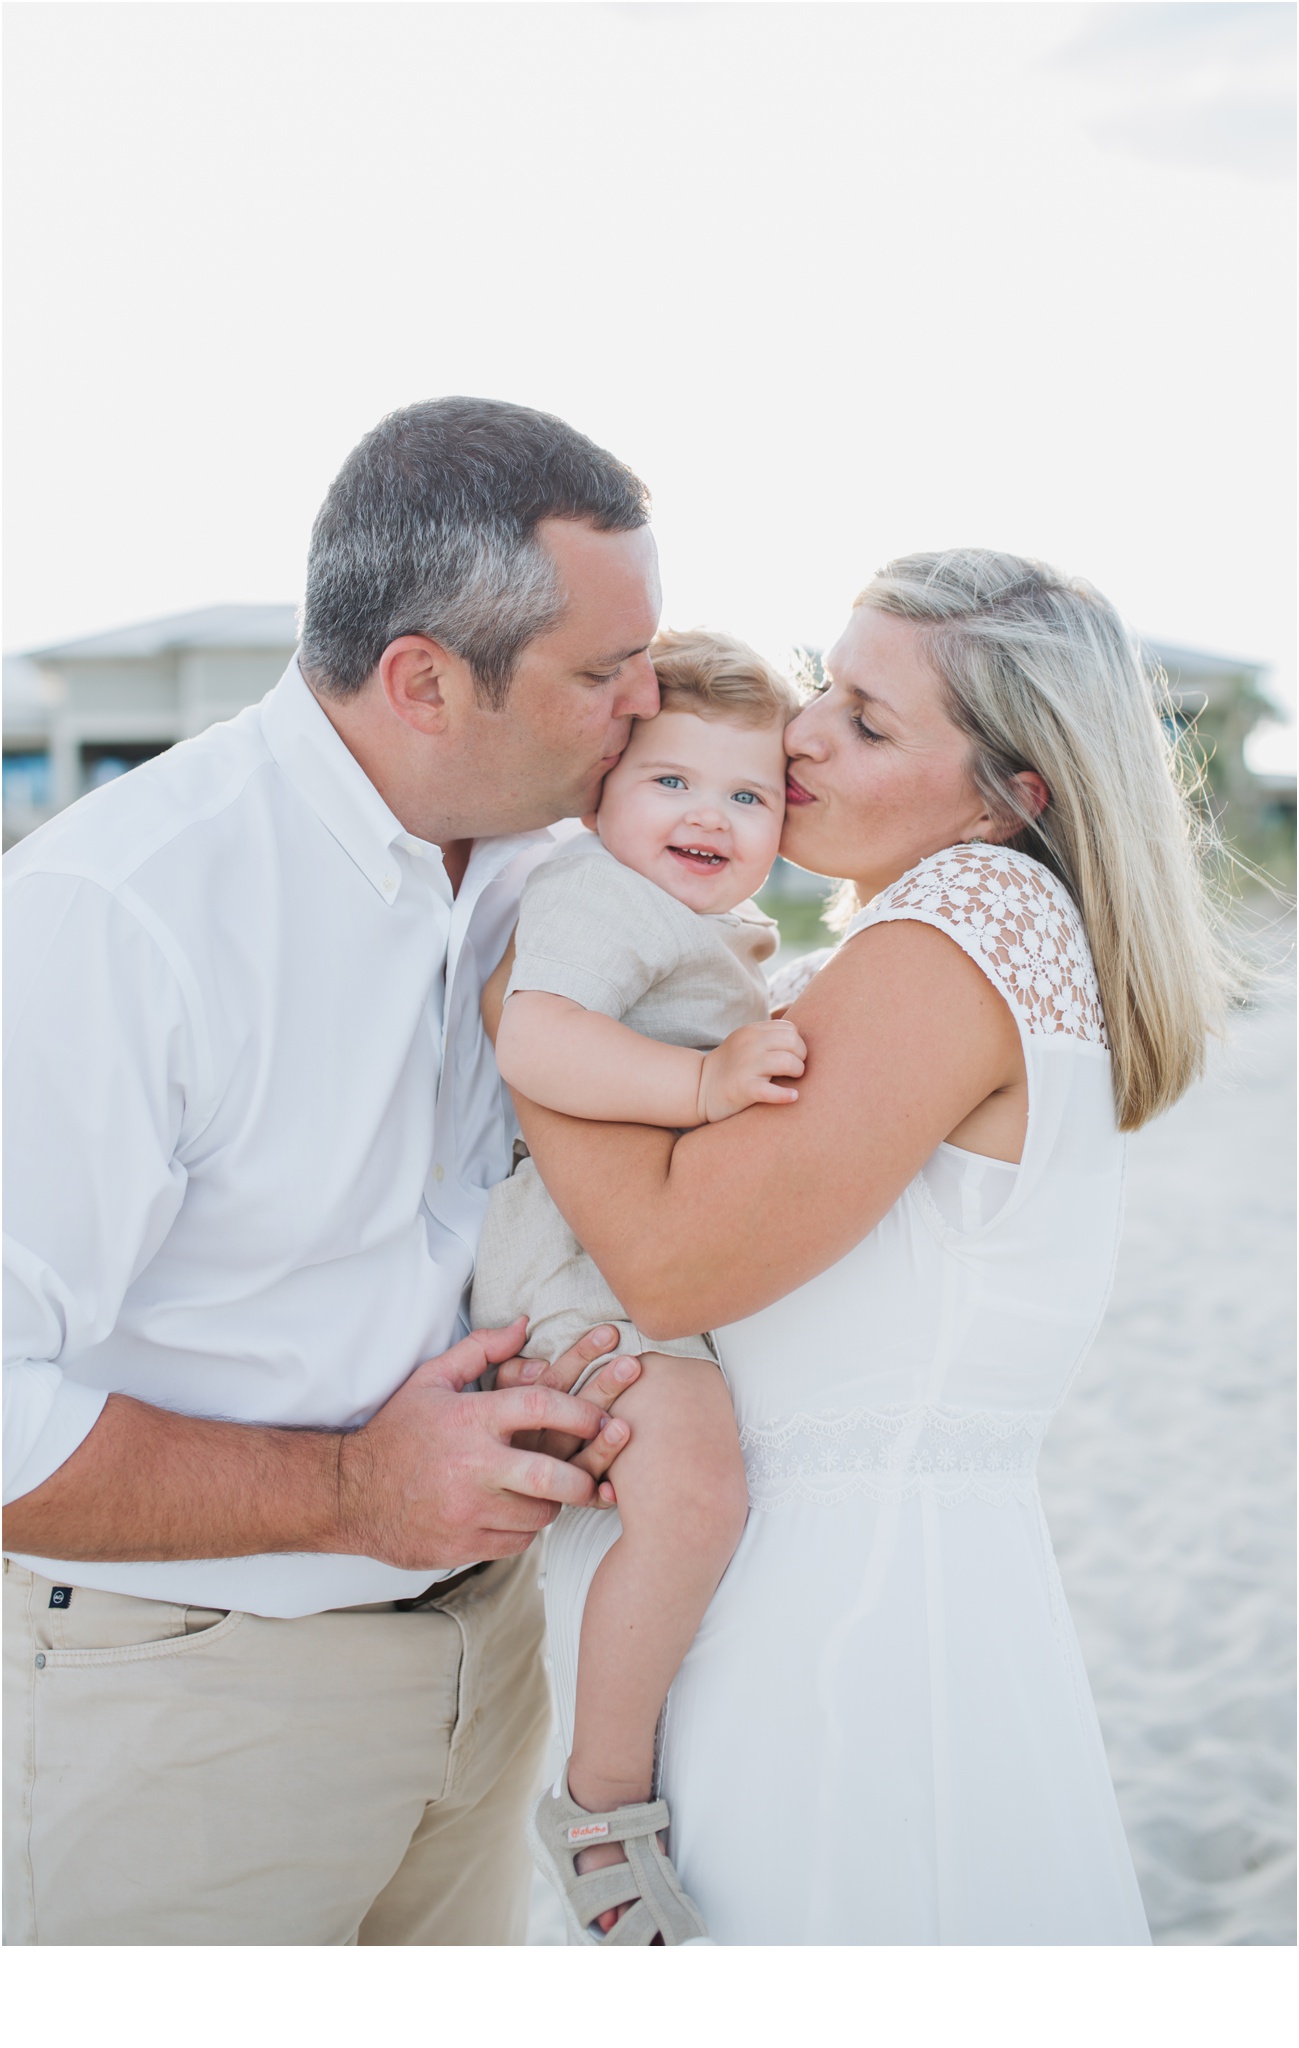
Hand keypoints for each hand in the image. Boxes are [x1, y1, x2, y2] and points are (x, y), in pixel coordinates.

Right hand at [336, 1321, 619, 1570]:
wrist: (350, 1493)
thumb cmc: (397, 1433)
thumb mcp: (431, 1380)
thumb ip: (480, 1349)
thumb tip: (523, 1325)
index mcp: (470, 1419)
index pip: (541, 1406)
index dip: (581, 1412)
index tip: (602, 1419)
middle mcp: (472, 1466)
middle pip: (550, 1476)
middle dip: (585, 1477)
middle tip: (598, 1476)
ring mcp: (468, 1511)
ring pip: (539, 1514)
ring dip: (553, 1503)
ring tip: (551, 1491)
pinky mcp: (464, 1546)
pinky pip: (518, 1542)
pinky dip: (526, 1529)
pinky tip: (518, 1513)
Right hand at [697, 1019, 806, 1122]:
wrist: (699, 1088)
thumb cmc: (731, 1067)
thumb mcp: (745, 1042)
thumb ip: (767, 1036)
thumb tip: (799, 1037)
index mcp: (752, 1031)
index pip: (790, 1029)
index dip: (797, 1044)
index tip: (792, 1057)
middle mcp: (749, 1045)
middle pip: (793, 1042)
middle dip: (801, 1057)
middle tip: (795, 1070)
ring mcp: (746, 1066)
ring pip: (787, 1062)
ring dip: (797, 1072)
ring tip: (792, 1081)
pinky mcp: (744, 1089)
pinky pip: (772, 1091)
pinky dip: (786, 1095)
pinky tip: (792, 1097)